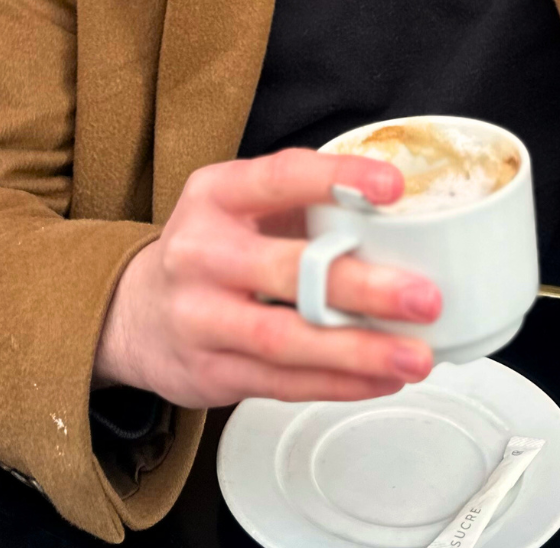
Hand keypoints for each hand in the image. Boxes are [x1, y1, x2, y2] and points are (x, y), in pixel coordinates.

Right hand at [93, 148, 442, 406]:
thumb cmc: (214, 249)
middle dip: (361, 286)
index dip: (336, 179)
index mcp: (216, 194)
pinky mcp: (210, 373)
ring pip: (284, 339)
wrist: (136, 313)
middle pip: (286, 270)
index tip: (392, 187)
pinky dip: (339, 382)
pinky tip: (382, 378)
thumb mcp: (242, 206)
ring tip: (414, 355)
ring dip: (358, 351)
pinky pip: (283, 383)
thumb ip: (304, 206)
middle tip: (423, 296)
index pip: (279, 176)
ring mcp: (200, 317)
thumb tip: (400, 214)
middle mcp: (201, 252)